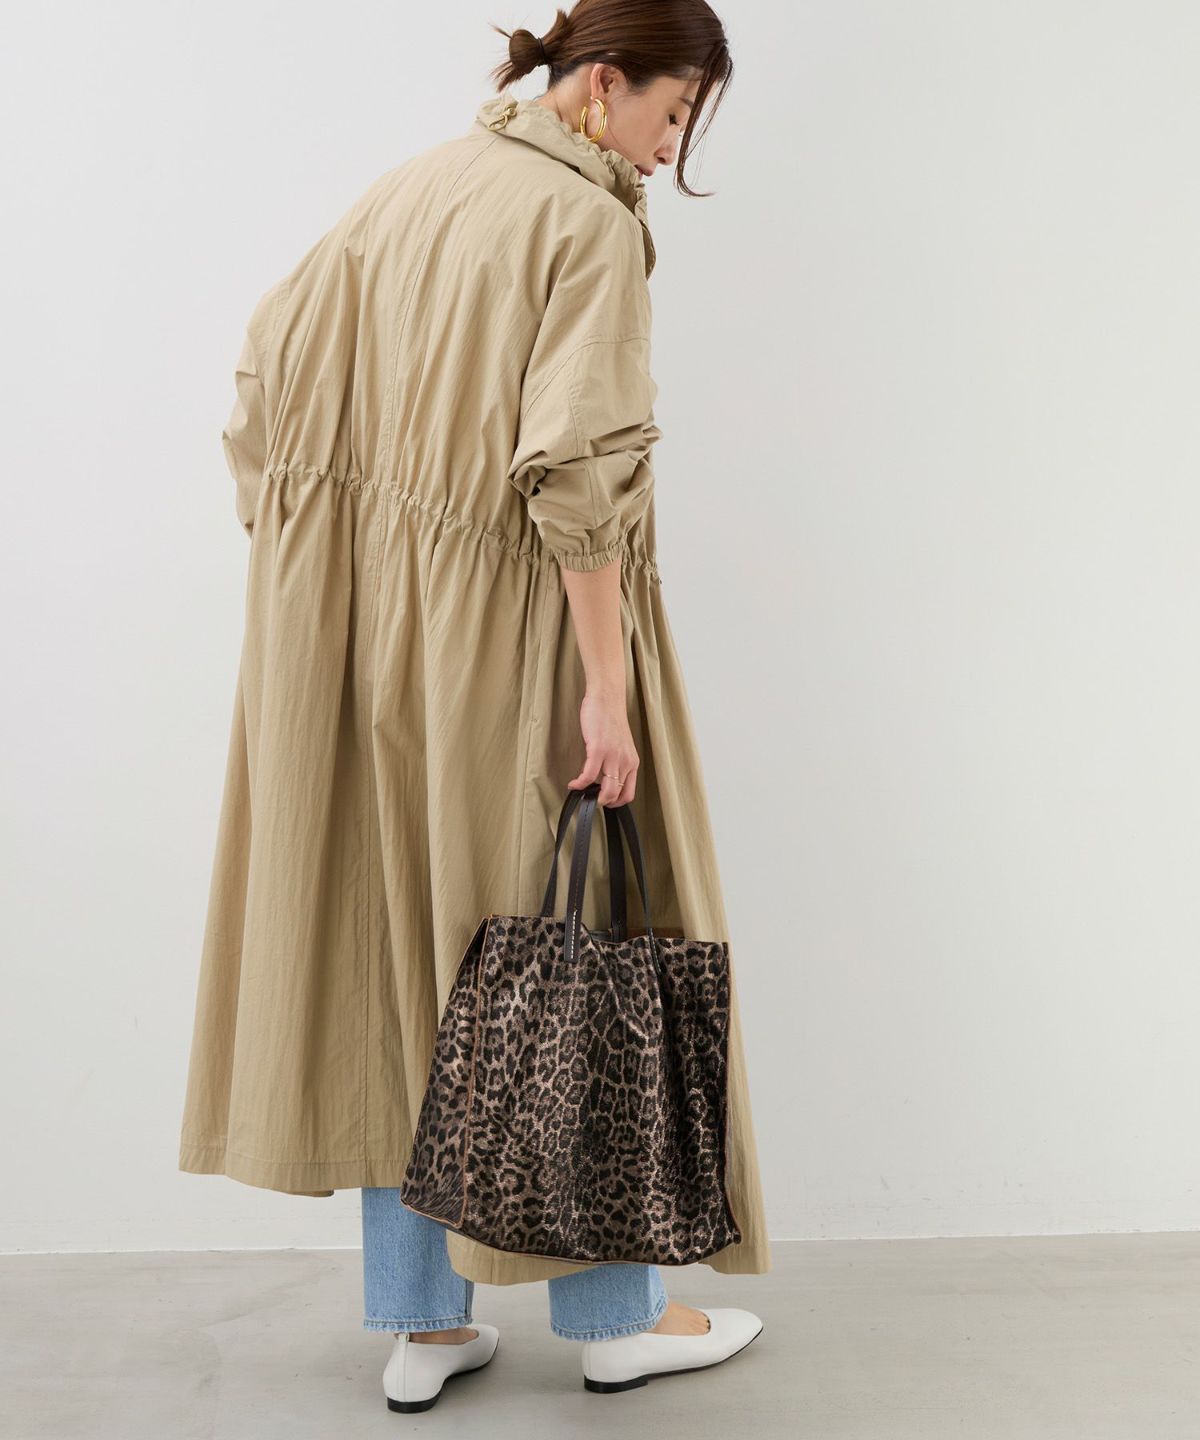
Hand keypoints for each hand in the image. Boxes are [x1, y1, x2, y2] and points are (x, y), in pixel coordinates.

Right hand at [567, 689, 638, 806]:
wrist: (607, 698)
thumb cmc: (611, 719)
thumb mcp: (621, 745)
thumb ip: (616, 762)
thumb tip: (603, 778)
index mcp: (632, 762)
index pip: (628, 793)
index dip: (616, 803)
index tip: (604, 801)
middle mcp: (625, 761)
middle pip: (616, 795)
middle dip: (601, 802)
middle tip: (590, 800)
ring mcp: (612, 756)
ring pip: (605, 790)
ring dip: (591, 797)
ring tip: (581, 793)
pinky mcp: (598, 749)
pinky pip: (588, 775)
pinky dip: (579, 784)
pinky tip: (573, 783)